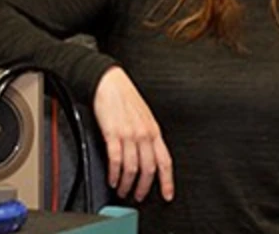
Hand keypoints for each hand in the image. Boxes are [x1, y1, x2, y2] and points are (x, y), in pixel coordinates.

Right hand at [93, 66, 174, 201]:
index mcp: (154, 130)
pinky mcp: (113, 133)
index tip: (167, 194)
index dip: (168, 180)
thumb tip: (149, 156)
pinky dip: (114, 174)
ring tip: (123, 190)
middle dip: (144, 187)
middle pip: (149, 168)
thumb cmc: (126, 98)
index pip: (165, 160)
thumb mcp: (145, 116)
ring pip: (132, 168)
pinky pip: (115, 160)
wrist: (110, 83)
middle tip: (138, 196)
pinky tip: (113, 179)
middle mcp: (144, 133)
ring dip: (127, 184)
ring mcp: (129, 134)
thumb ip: (148, 136)